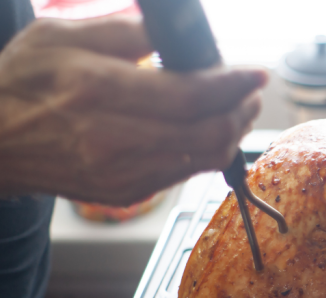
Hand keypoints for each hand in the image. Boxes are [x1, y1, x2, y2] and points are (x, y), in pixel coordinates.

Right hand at [0, 15, 267, 204]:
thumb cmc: (21, 82)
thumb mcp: (62, 34)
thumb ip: (126, 30)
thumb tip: (178, 32)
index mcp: (99, 90)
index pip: (191, 94)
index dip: (234, 85)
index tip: (256, 73)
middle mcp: (113, 138)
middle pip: (209, 133)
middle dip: (243, 111)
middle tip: (252, 92)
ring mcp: (120, 172)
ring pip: (204, 159)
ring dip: (232, 133)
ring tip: (236, 109)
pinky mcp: (125, 192)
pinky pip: (185, 173)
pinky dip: (206, 151)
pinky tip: (206, 129)